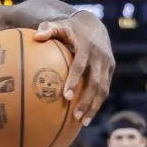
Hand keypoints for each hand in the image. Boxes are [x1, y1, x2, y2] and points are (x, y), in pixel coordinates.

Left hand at [33, 10, 114, 125]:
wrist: (95, 24)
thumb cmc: (71, 28)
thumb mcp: (60, 25)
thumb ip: (48, 29)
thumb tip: (36, 36)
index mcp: (87, 47)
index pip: (80, 65)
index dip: (74, 80)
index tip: (65, 95)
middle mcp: (100, 57)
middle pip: (95, 82)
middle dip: (86, 100)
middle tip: (75, 115)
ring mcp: (107, 64)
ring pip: (103, 89)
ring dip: (94, 106)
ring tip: (83, 122)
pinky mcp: (110, 70)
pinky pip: (105, 89)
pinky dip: (97, 103)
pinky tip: (87, 117)